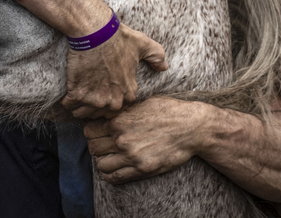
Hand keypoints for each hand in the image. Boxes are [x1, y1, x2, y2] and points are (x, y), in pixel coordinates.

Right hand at [61, 24, 166, 118]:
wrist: (95, 31)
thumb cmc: (119, 37)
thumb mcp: (143, 45)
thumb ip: (156, 57)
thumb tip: (164, 67)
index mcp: (128, 92)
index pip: (119, 108)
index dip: (111, 99)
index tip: (104, 91)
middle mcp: (112, 100)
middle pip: (101, 113)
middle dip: (95, 106)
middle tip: (89, 94)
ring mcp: (94, 98)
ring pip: (84, 112)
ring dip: (80, 107)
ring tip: (78, 96)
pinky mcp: (77, 93)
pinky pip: (68, 105)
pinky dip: (66, 100)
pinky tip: (67, 93)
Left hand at [83, 97, 203, 183]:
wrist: (192, 127)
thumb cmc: (169, 111)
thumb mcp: (142, 103)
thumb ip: (123, 112)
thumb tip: (108, 114)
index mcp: (120, 120)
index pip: (89, 130)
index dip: (92, 131)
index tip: (99, 132)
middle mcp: (122, 138)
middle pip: (93, 147)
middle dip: (97, 146)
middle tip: (105, 145)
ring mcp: (131, 155)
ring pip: (101, 164)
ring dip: (103, 161)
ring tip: (111, 157)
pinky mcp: (142, 169)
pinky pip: (114, 177)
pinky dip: (110, 175)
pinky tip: (115, 169)